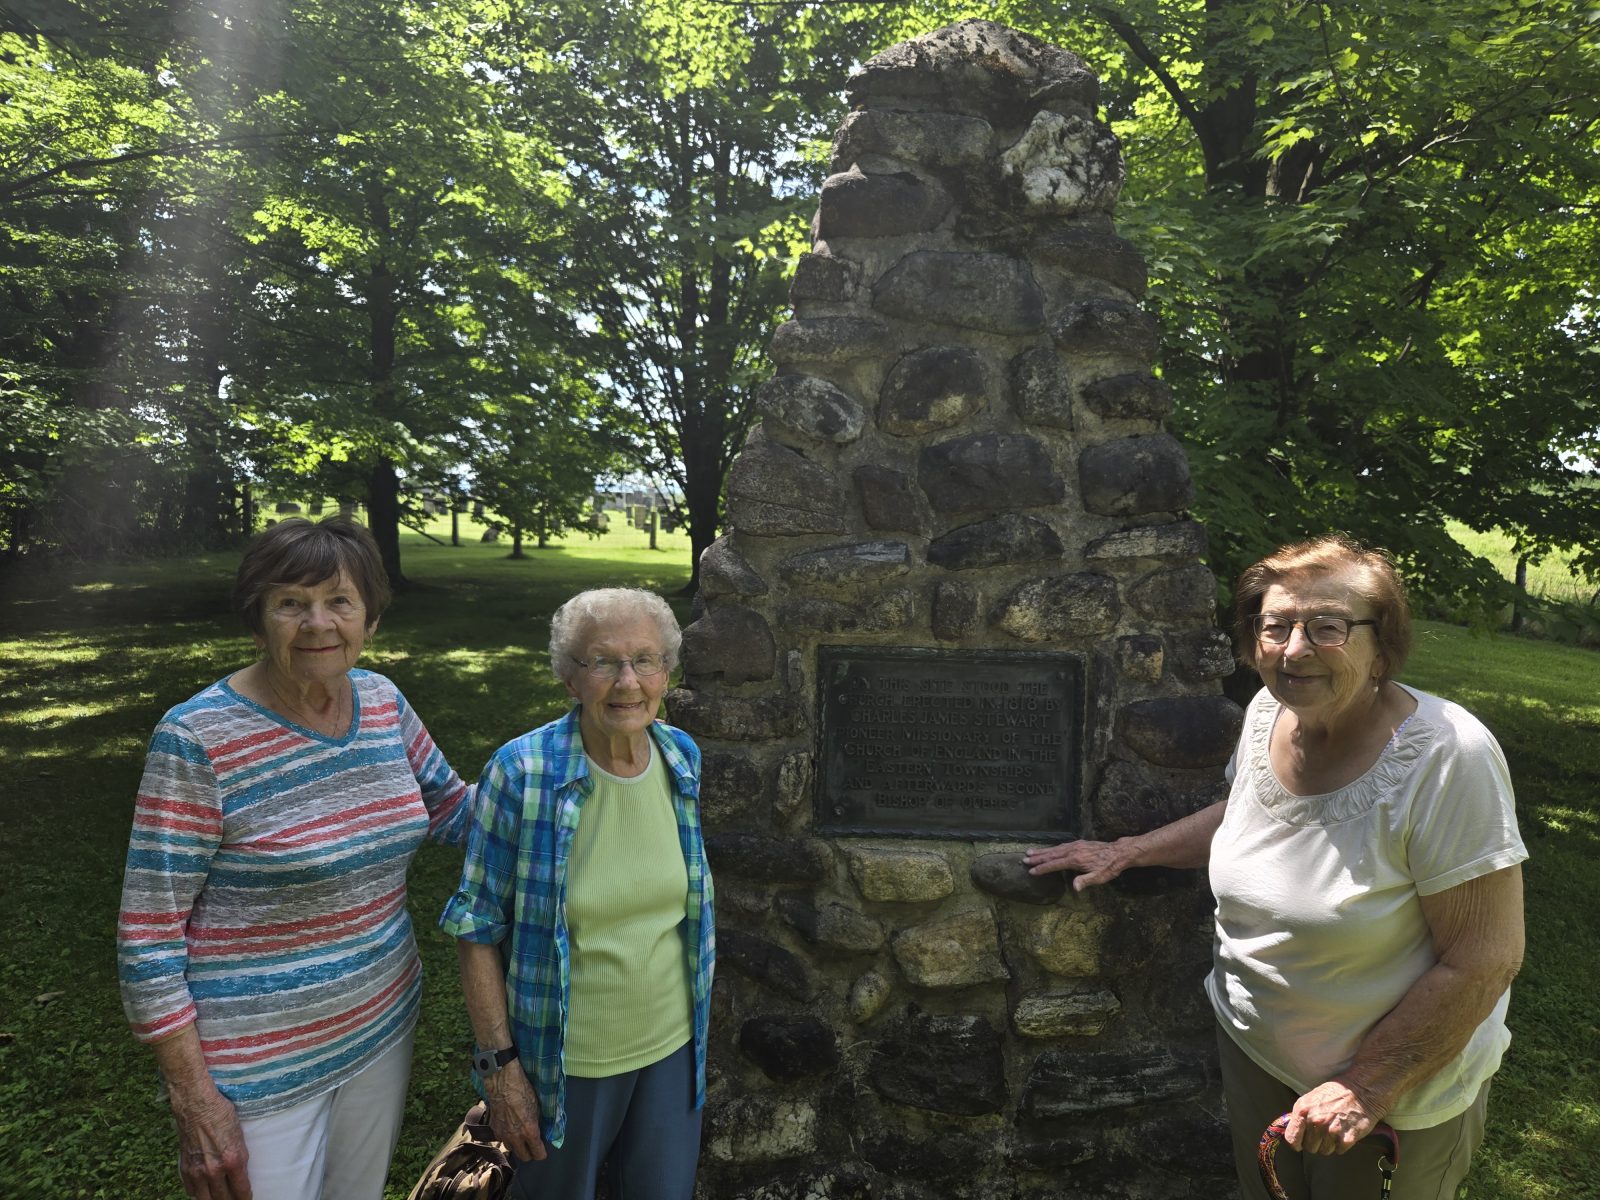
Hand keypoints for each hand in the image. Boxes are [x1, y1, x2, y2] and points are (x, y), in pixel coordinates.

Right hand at [169, 1080, 250, 1199]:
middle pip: (223, 1199)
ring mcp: (198, 1171)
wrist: (196, 1104)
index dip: (246, 1198)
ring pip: (205, 1199)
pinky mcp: (185, 1167)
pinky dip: (198, 1193)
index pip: (241, 1190)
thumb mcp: (240, 1136)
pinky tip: (204, 1191)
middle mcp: (214, 1170)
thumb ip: (239, 1157)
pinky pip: (191, 1190)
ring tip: (221, 1198)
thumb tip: (241, 1173)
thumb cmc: (221, 1114)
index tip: (248, 1199)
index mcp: (232, 1160)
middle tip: (235, 1199)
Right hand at [484, 1067, 545, 1161]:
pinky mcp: (494, 1129)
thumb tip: (541, 1131)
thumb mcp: (537, 1107)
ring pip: (512, 1149)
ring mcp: (503, 1134)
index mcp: (529, 1131)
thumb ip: (538, 1123)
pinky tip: (510, 1128)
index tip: (543, 1151)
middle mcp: (515, 1137)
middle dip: (530, 1153)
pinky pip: (502, 1139)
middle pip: (524, 1157)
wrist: (502, 1082)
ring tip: (521, 1136)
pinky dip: (507, 1137)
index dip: (542, 1153)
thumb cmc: (523, 1090)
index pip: (538, 1154)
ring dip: (517, 1145)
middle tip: (533, 1145)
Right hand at [1022, 838, 1132, 890]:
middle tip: (1024, 859)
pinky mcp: (1079, 843)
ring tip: (1031, 852)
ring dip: (1042, 851)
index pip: (1055, 864)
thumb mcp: (1099, 877)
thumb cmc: (1109, 867)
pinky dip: (1052, 848)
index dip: (1042, 868)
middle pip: (1051, 854)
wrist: (1119, 852)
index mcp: (1075, 860)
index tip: (1031, 870)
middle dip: (1037, 857)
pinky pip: (1061, 845)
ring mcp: (1075, 845)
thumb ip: (1085, 881)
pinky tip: (1049, 849)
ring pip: (1055, 848)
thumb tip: (1075, 887)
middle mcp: (1073, 850)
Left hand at [1284, 1080, 1380, 1154]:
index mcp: (1303, 1111)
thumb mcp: (1311, 1098)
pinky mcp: (1346, 1139)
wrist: (1361, 1091)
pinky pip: (1339, 1151)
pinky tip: (1344, 1132)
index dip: (1296, 1143)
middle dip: (1315, 1142)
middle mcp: (1315, 1122)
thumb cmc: (1336, 1093)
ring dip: (1329, 1144)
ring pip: (1324, 1151)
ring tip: (1335, 1129)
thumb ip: (1301, 1115)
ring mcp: (1330, 1131)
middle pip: (1309, 1148)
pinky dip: (1341, 1145)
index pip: (1291, 1138)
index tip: (1300, 1143)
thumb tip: (1292, 1129)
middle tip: (1324, 1130)